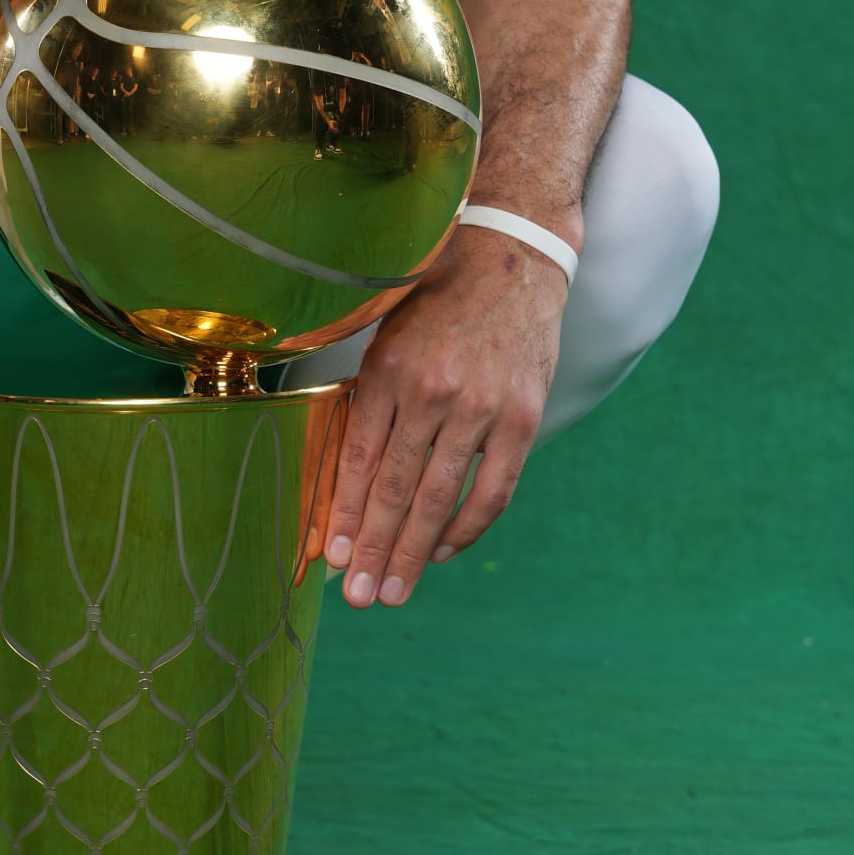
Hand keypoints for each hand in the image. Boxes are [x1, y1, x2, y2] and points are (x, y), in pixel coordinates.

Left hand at [326, 223, 571, 608]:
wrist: (513, 257)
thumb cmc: (439, 297)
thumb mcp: (388, 335)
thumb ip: (370, 397)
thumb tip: (346, 468)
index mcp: (391, 369)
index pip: (360, 458)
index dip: (344, 513)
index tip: (330, 556)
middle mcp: (434, 391)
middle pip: (395, 487)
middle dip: (372, 548)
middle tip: (356, 597)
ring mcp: (482, 407)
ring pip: (440, 497)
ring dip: (413, 551)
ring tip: (393, 591)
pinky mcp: (523, 418)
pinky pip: (493, 489)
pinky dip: (466, 527)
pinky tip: (442, 551)